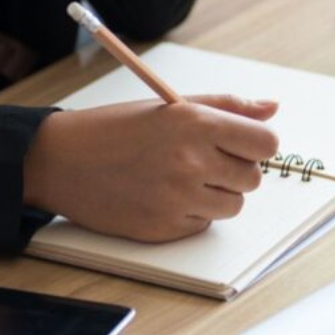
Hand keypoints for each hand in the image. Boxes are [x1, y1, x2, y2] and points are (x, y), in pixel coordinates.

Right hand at [23, 94, 279, 241]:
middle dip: (236, 170)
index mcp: (196, 123)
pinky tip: (163, 196)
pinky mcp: (165, 228)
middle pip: (253, 178)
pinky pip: (203, 224)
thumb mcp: (171, 105)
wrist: (61, 160)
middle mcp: (191, 161)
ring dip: (217, 194)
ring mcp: (178, 199)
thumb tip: (273, 108)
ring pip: (233, 206)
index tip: (242, 145)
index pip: (266, 143)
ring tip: (181, 178)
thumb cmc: (116, 128)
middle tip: (203, 159)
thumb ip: (227, 107)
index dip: (258, 145)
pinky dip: (191, 213)